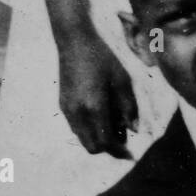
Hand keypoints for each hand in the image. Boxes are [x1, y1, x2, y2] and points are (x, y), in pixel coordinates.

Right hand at [57, 28, 137, 158]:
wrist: (75, 43)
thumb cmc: (103, 57)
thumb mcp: (123, 80)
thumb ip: (128, 107)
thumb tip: (133, 129)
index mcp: (94, 106)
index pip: (105, 141)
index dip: (118, 150)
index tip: (129, 152)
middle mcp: (77, 113)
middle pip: (91, 145)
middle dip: (108, 147)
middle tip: (123, 139)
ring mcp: (67, 110)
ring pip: (82, 138)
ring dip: (97, 138)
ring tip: (115, 125)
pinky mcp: (62, 105)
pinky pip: (76, 127)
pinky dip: (89, 129)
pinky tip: (102, 115)